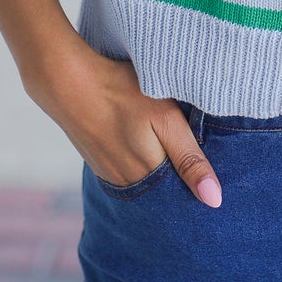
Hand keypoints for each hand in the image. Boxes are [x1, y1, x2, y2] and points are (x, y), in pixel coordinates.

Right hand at [23, 36, 222, 205]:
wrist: (67, 81)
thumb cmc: (121, 93)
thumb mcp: (165, 120)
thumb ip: (190, 159)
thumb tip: (214, 200)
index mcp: (148, 176)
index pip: (182, 199)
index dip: (199, 191)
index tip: (214, 187)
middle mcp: (128, 184)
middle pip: (164, 194)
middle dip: (181, 185)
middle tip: (197, 168)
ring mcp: (110, 174)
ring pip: (147, 183)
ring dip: (161, 174)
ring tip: (173, 155)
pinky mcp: (100, 163)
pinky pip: (129, 174)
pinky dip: (142, 166)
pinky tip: (146, 147)